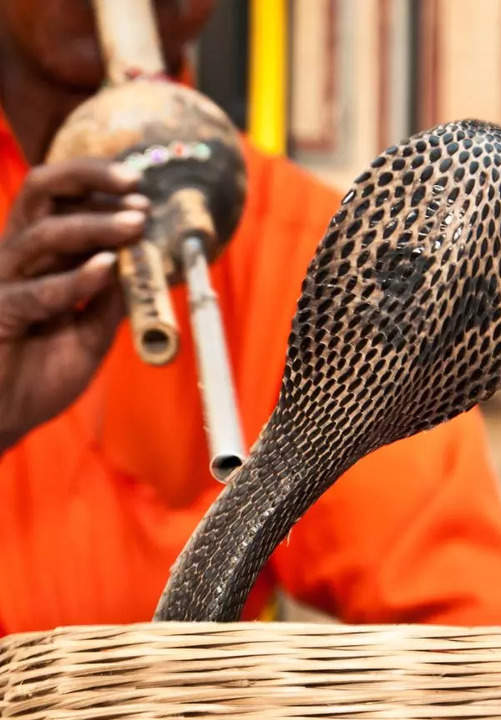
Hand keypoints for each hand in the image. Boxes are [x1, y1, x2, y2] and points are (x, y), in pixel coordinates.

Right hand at [0, 158, 149, 451]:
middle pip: (41, 191)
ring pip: (41, 235)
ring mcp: (2, 283)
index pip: (61, 199)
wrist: (4, 420)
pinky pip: (34, 293)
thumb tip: (147, 264)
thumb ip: (113, 300)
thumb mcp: (90, 333)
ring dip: (93, 225)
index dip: (98, 186)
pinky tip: (106, 268)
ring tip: (135, 225)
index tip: (143, 192)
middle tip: (136, 187)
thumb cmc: (39, 376)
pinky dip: (74, 279)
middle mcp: (15, 258)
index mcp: (36, 256)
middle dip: (89, 178)